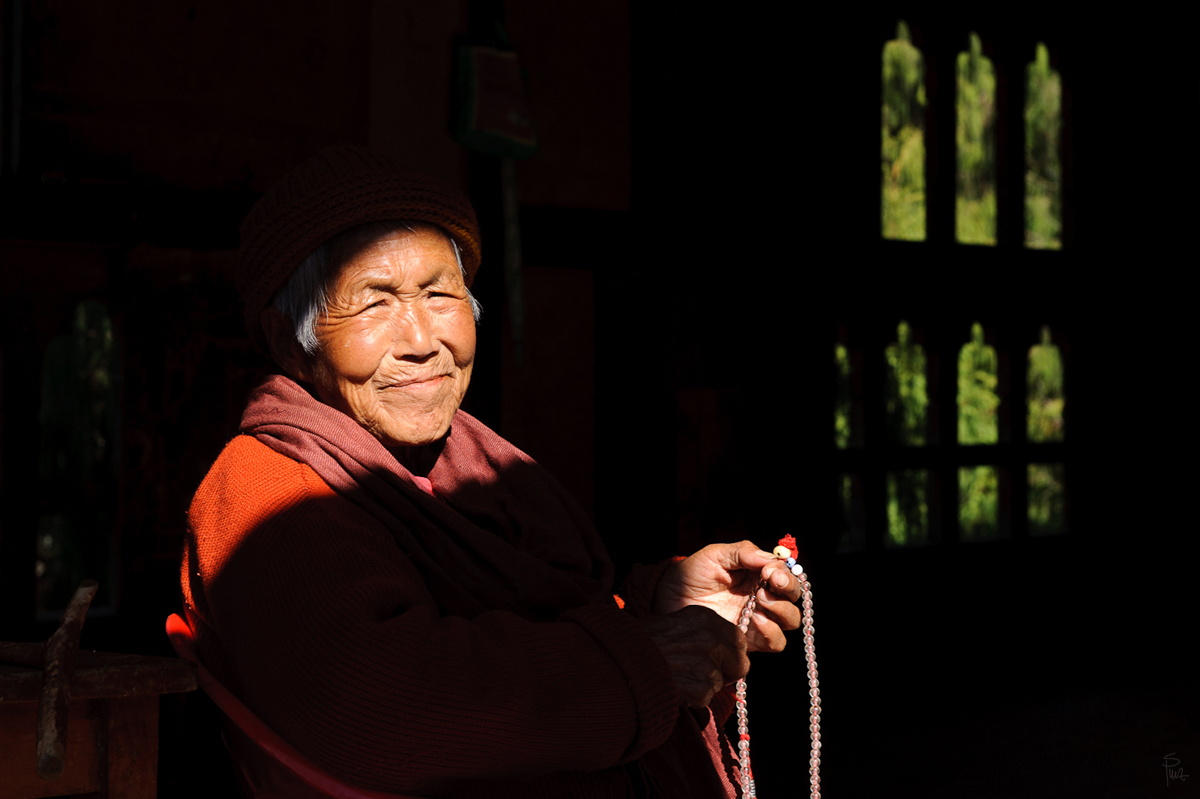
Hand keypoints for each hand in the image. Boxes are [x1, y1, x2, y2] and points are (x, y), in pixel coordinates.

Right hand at [639, 605, 748, 707]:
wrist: (618, 662)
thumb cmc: (640, 643)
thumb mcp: (674, 625)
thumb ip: (701, 634)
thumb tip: (725, 649)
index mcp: (705, 618)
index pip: (738, 639)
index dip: (729, 653)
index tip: (718, 660)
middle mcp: (711, 638)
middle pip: (740, 664)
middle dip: (726, 673)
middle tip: (702, 675)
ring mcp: (707, 663)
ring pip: (720, 684)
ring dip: (703, 686)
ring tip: (677, 678)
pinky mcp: (700, 687)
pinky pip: (705, 698)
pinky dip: (692, 698)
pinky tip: (673, 687)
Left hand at [653, 541, 801, 652]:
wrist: (666, 604)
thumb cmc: (690, 576)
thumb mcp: (713, 556)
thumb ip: (742, 552)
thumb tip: (770, 558)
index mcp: (756, 573)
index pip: (785, 572)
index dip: (784, 572)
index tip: (771, 572)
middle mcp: (761, 596)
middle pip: (793, 596)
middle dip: (788, 588)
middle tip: (769, 584)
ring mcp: (757, 619)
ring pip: (790, 620)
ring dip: (782, 610)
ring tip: (758, 601)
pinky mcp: (749, 641)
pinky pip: (775, 642)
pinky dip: (771, 632)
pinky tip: (754, 620)